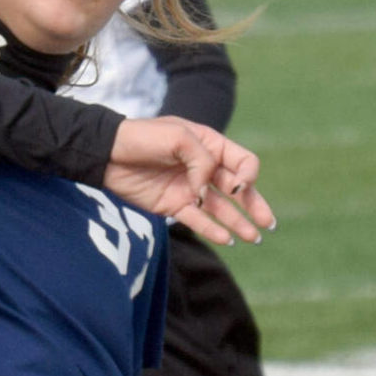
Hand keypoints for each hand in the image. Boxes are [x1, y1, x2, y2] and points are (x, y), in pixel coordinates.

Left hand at [103, 117, 272, 245]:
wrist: (108, 153)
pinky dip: (211, 229)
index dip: (247, 175)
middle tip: (268, 223)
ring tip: (253, 238)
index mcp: (211, 145)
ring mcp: (190, 188)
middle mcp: (204, 168)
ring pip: (220, 208)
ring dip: (238, 222)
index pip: (243, 162)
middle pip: (238, 189)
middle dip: (254, 205)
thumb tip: (206, 191)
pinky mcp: (173, 205)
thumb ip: (202, 161)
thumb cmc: (144, 137)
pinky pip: (197, 220)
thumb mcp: (179, 137)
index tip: (239, 186)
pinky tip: (226, 239)